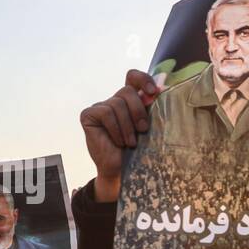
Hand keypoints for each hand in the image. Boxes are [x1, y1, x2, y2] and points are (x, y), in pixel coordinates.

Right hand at [79, 69, 158, 200]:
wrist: (121, 171)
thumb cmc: (137, 151)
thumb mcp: (148, 128)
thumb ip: (151, 110)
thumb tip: (160, 92)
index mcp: (130, 101)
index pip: (132, 77)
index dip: (142, 79)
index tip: (153, 92)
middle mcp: (114, 101)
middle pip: (126, 91)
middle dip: (138, 110)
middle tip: (143, 129)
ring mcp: (100, 107)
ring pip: (117, 104)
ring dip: (127, 126)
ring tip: (130, 143)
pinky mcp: (88, 114)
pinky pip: (105, 113)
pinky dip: (115, 128)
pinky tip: (118, 142)